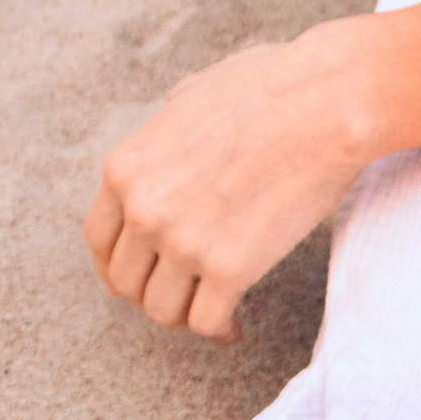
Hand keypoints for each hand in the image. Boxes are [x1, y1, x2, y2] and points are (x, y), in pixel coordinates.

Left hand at [84, 0, 420, 343]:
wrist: (322, 106)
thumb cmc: (268, 89)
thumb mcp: (191, 95)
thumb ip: (169, 122)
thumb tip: (173, 123)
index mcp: (124, 169)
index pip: (98, 240)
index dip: (117, 265)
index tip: (141, 276)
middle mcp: (142, 209)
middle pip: (125, 282)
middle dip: (153, 293)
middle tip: (183, 294)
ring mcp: (182, 242)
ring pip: (161, 310)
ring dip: (185, 316)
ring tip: (211, 312)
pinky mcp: (229, 269)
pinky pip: (206, 322)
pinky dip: (220, 330)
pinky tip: (235, 325)